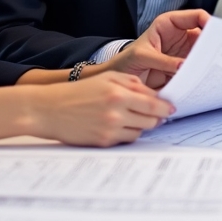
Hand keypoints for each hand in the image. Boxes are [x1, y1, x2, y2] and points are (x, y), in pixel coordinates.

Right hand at [35, 72, 173, 145]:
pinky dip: (129, 133)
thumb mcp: (108, 78)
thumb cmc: (80, 91)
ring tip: (136, 118)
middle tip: (158, 115)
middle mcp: (116, 113)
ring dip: (143, 125)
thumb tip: (155, 96)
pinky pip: (127, 140)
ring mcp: (110, 129)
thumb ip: (133, 83)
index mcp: (119, 94)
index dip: (165, 107)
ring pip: (140, 131)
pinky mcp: (104, 142)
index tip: (171, 108)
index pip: (153, 104)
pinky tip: (123, 125)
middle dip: (157, 117)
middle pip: (151, 120)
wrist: (50, 109)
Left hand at [108, 8, 209, 88]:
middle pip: (205, 35)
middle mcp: (180, 36)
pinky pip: (198, 68)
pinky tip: (205, 77)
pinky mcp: (185, 68)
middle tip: (220, 53)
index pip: (196, 16)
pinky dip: (203, 73)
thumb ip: (162, 60)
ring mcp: (184, 52)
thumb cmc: (127, 61)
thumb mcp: (142, 56)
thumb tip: (182, 66)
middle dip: (213, 43)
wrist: (121, 78)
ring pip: (204, 52)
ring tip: (214, 67)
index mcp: (170, 23)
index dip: (209, 22)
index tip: (216, 33)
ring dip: (209, 59)